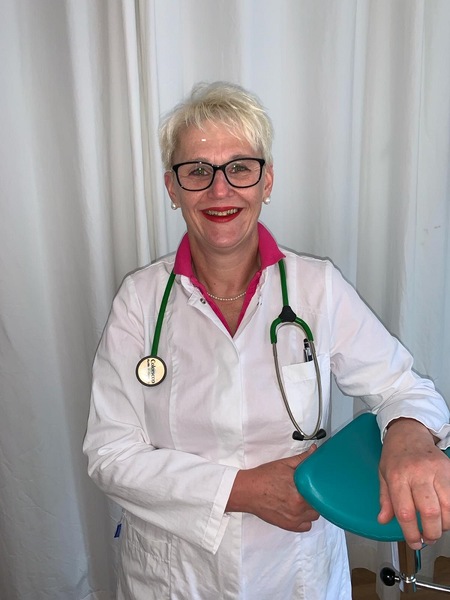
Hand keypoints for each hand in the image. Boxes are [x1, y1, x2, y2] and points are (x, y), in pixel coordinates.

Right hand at [226, 445, 319, 531]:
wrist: (246, 491)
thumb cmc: (263, 478)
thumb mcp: (284, 464)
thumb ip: (302, 459)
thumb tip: (314, 451)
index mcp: (299, 491)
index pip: (322, 492)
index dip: (322, 487)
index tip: (319, 484)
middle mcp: (298, 507)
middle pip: (319, 504)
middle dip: (316, 496)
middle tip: (309, 490)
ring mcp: (293, 519)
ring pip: (314, 516)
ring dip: (311, 508)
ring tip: (303, 499)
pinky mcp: (288, 526)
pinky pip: (306, 526)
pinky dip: (305, 520)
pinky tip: (299, 510)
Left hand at [378, 418, 449, 548]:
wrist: (409, 431)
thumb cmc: (395, 454)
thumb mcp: (383, 474)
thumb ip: (385, 499)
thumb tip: (383, 520)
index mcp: (397, 476)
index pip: (405, 512)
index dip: (411, 533)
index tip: (414, 542)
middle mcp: (417, 473)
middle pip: (430, 512)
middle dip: (431, 533)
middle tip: (428, 538)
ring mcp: (436, 470)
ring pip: (448, 506)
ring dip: (445, 524)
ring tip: (438, 527)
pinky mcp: (449, 469)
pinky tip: (445, 514)